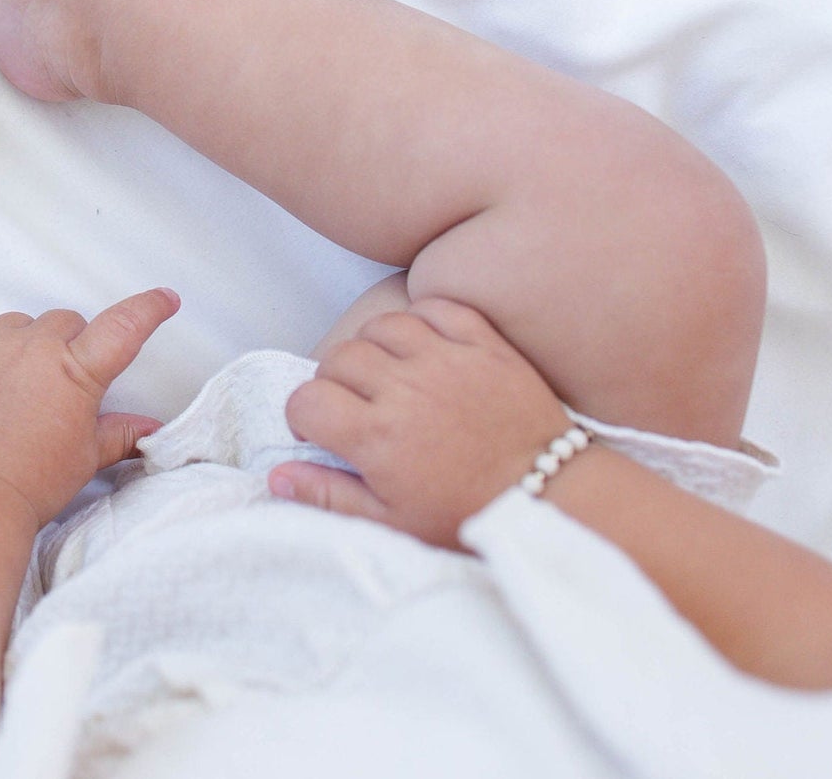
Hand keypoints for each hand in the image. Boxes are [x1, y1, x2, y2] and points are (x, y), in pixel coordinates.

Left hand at [0, 289, 180, 525]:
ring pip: (18, 327)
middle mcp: (30, 348)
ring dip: (28, 347)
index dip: (147, 309)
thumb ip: (118, 434)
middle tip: (65, 386)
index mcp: (74, 371)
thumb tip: (149, 429)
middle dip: (72, 345)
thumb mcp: (84, 458)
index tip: (165, 299)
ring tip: (22, 393)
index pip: (122, 327)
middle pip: (65, 322)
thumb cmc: (30, 483)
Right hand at [270, 298, 572, 547]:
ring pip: (382, 326)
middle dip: (335, 380)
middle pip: (339, 357)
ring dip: (375, 347)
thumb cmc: (470, 515)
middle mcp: (405, 389)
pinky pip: (436, 307)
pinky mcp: (483, 343)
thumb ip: (330, 496)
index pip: (307, 400)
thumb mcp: (394, 523)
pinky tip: (425, 346)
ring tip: (389, 374)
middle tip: (356, 405)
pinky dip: (424, 319)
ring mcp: (445, 360)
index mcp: (376, 436)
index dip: (305, 416)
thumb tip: (277, 476)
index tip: (323, 430)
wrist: (554, 498)